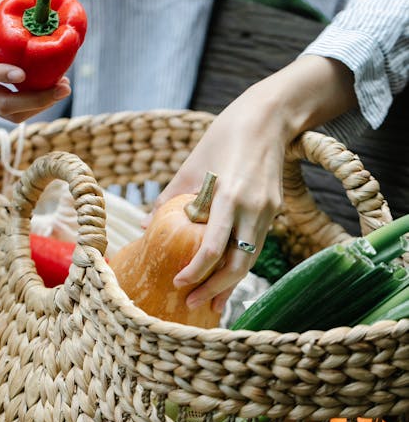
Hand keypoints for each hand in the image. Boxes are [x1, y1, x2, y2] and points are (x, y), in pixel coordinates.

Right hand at [0, 2, 70, 122]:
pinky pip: (14, 114)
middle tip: (64, 87)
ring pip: (11, 114)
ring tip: (62, 89)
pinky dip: (36, 106)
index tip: (22, 74)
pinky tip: (51, 92)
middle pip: (3, 104)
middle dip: (37, 99)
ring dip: (41, 105)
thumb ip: (0, 11)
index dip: (1, 74)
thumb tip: (36, 3)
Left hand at [152, 55, 356, 312]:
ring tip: (212, 302)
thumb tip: (148, 227)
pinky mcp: (274, 209)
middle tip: (193, 304)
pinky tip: (227, 276)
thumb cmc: (224, 136)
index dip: (195, 270)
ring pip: (251, 258)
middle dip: (216, 288)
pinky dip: (241, 263)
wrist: (269, 117)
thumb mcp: (191, 165)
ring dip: (231, 283)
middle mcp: (252, 208)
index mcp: (229, 195)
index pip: (212, 247)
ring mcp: (267, 210)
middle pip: (238, 263)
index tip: (178, 283)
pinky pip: (256, 244)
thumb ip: (171, 199)